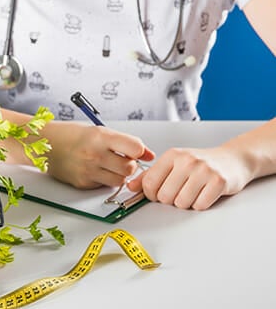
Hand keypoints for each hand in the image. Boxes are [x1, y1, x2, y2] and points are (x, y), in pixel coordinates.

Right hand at [46, 123, 154, 188]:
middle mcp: (95, 154)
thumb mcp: (99, 131)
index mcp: (100, 136)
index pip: (135, 147)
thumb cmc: (72, 135)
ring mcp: (88, 171)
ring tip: (108, 164)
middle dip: (129, 165)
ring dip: (119, 174)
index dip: (139, 151)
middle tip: (121, 159)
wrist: (45, 144)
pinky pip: (104, 185)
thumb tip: (148, 154)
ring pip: (120, 180)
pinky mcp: (83, 183)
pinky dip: (105, 179)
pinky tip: (96, 169)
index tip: (136, 151)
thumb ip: (125, 142)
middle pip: (129, 168)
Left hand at [127, 145, 253, 209]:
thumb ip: (150, 175)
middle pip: (164, 196)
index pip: (149, 183)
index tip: (157, 193)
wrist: (231, 159)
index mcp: (172, 155)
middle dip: (170, 199)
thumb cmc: (200, 163)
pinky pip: (199, 206)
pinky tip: (204, 193)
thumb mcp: (173, 164)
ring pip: (181, 203)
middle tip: (180, 190)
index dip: (150, 194)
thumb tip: (130, 186)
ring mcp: (203, 170)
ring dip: (186, 202)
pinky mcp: (218, 182)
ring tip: (193, 190)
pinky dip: (200, 204)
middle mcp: (187, 161)